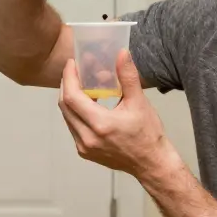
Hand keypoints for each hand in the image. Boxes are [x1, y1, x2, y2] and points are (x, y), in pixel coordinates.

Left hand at [57, 49, 177, 180]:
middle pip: (64, 106)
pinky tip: (87, 104)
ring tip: (81, 85)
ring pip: (67, 117)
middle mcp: (87, 138)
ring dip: (70, 99)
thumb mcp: (139, 102)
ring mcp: (83, 147)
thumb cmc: (148, 134)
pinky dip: (75, 113)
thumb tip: (122, 53)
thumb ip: (128, 76)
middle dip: (67, 85)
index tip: (72, 64)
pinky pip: (73, 127)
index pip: (72, 97)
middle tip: (75, 71)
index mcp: (100, 125)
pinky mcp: (84, 152)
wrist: (152, 164)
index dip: (68, 78)